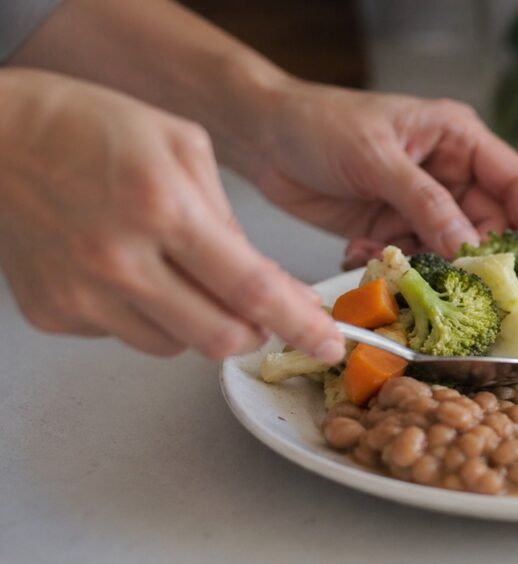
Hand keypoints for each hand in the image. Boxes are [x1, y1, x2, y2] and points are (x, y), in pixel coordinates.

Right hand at [0, 70, 345, 361]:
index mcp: (162, 208)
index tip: (328, 343)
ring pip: (175, 346)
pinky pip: (127, 335)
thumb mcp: (184, 147)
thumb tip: (267, 284)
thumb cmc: (95, 128)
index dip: (299, 324)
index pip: (251, 289)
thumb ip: (230, 220)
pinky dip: (148, 316)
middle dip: (256, 333)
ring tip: (183, 274)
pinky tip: (134, 273)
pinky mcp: (54, 312)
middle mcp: (119, 260)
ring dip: (201, 323)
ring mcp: (82, 293)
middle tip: (264, 314)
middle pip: (218, 338)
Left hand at [247, 81, 517, 267]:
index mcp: (457, 139)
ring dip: (424, 267)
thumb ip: (425, 203)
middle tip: (461, 288)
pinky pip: (408, 259)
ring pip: (445, 250)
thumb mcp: (377, 158)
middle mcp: (447, 173)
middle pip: (486, 226)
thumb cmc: (321, 123)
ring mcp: (418, 204)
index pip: (515, 182)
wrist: (262, 136)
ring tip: (394, 269)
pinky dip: (390, 267)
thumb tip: (466, 247)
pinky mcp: (390, 227)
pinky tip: (361, 253)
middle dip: (473, 259)